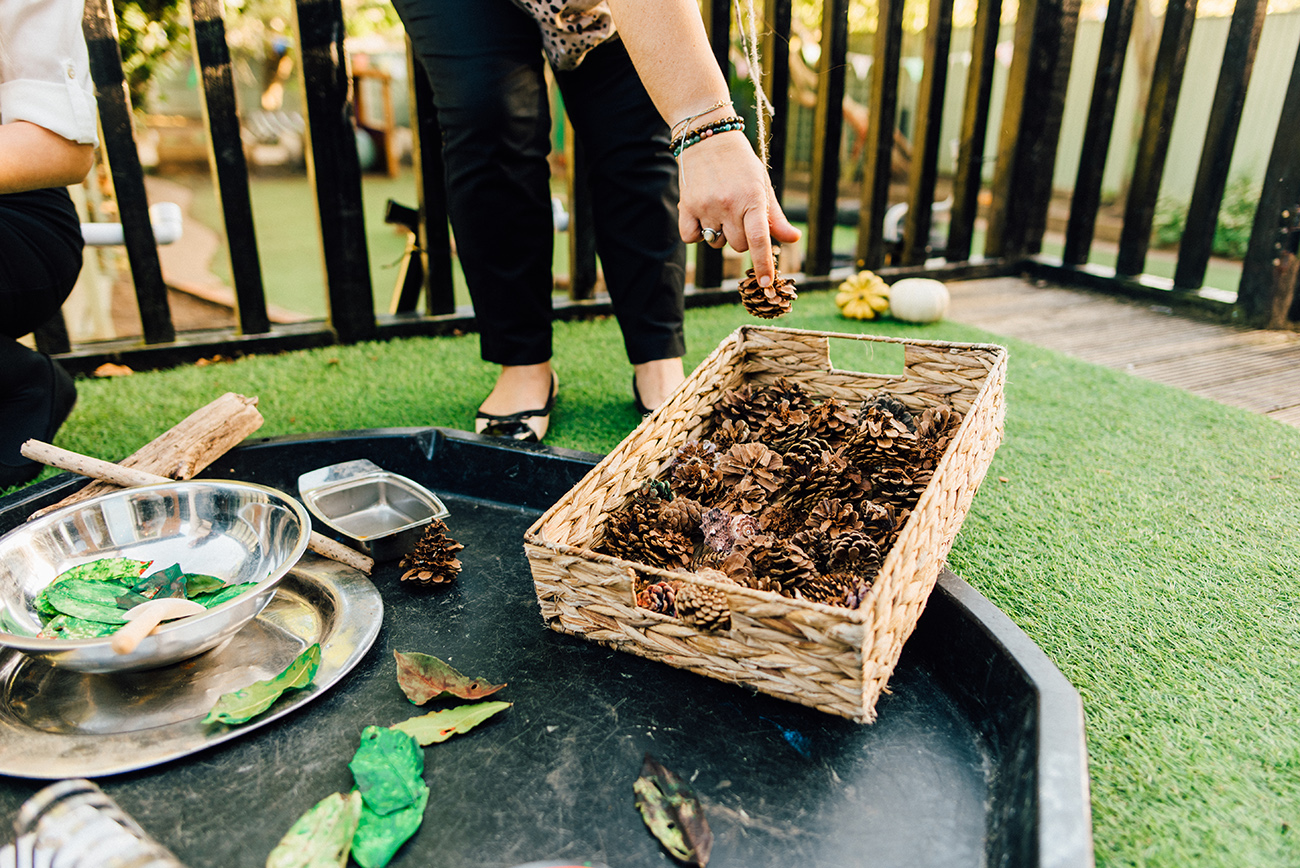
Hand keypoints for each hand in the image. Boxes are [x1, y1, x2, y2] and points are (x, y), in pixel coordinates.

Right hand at [676, 131, 800, 287]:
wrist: (708, 138)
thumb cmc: (741, 164)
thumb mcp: (762, 185)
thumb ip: (776, 216)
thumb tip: (793, 239)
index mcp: (752, 198)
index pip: (759, 238)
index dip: (764, 263)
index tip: (766, 284)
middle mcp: (729, 204)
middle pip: (738, 246)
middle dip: (742, 238)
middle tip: (739, 215)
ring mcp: (706, 206)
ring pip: (716, 244)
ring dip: (720, 234)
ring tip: (719, 208)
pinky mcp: (686, 207)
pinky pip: (692, 238)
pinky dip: (697, 234)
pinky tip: (702, 215)